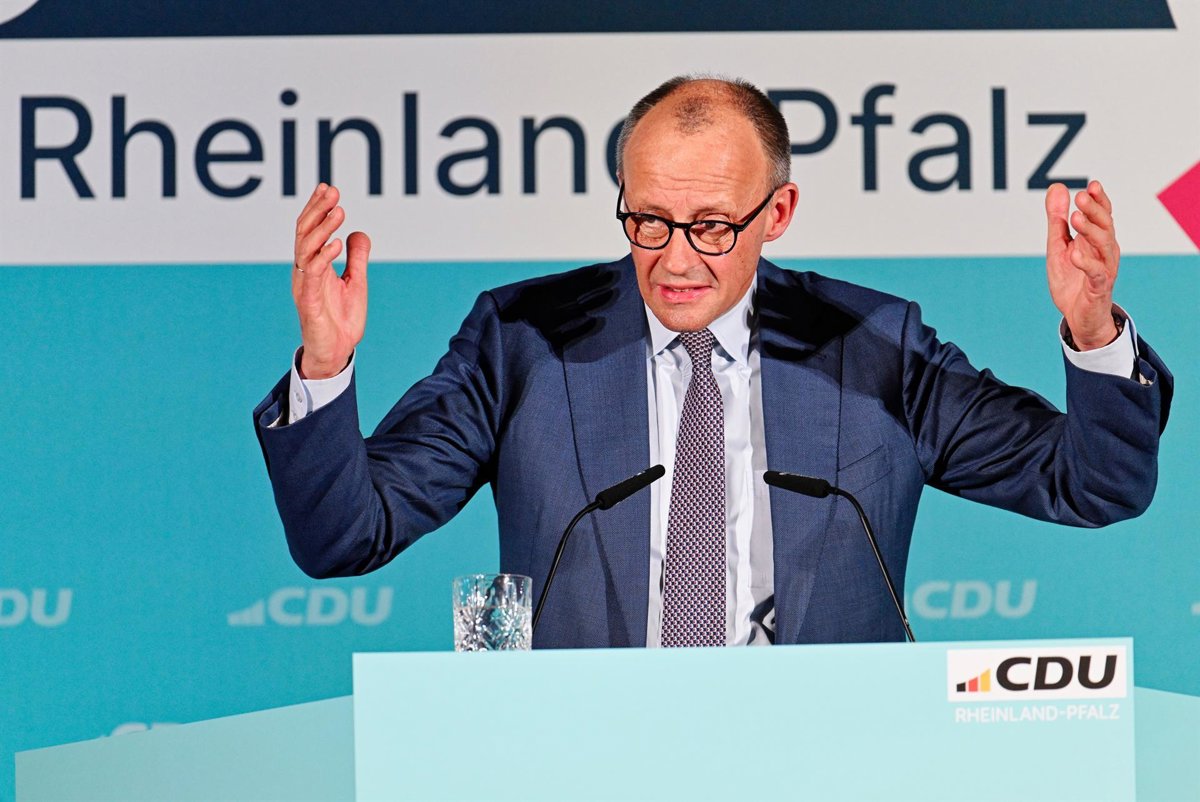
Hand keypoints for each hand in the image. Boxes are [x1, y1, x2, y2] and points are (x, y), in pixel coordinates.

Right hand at [292, 184, 370, 378]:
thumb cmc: (341, 319)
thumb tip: (359, 232)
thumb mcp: (356, 282)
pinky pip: (312, 276)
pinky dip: (323, 258)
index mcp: (314, 265)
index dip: (317, 208)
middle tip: (333, 192)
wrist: (336, 352)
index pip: (311, 230)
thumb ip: (356, 258)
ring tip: (339, 212)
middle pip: (305, 233)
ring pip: (306, 249)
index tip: (328, 187)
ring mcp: (305, 286)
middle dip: (318, 210)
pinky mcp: (308, 303)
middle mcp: (305, 272)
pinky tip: (337, 244)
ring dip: (323, 229)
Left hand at [1045, 181, 1119, 349]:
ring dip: (1090, 230)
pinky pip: (1096, 272)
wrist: (1077, 316)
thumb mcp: (1058, 246)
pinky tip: (1075, 253)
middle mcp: (1104, 251)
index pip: (1102, 215)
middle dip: (1094, 210)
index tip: (1091, 185)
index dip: (1099, 200)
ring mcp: (1104, 268)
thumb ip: (1057, 219)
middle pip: (1105, 225)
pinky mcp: (1098, 286)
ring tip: (1075, 218)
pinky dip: (1086, 262)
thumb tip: (1057, 188)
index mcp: (1096, 239)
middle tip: (1081, 196)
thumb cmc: (1071, 279)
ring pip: (1104, 245)